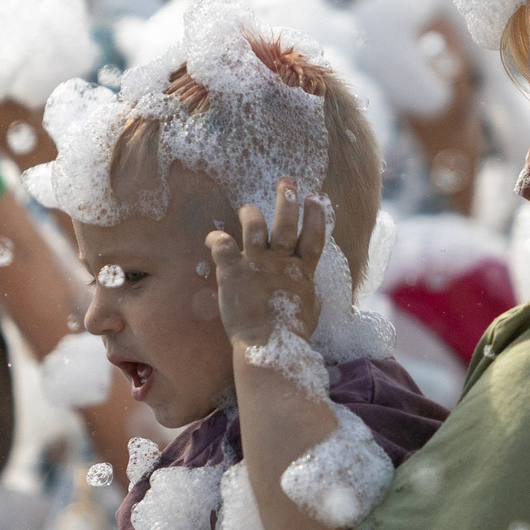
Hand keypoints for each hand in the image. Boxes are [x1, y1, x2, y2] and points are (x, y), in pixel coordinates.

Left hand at [210, 178, 325, 350]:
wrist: (269, 348)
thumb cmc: (291, 335)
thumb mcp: (310, 310)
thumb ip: (308, 294)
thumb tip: (310, 291)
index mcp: (302, 271)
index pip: (314, 236)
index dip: (316, 216)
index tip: (316, 198)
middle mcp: (281, 262)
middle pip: (287, 223)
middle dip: (287, 199)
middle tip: (287, 181)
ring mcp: (257, 265)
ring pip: (255, 227)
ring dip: (251, 213)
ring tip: (248, 209)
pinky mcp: (233, 272)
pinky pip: (222, 246)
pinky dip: (216, 239)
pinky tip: (213, 237)